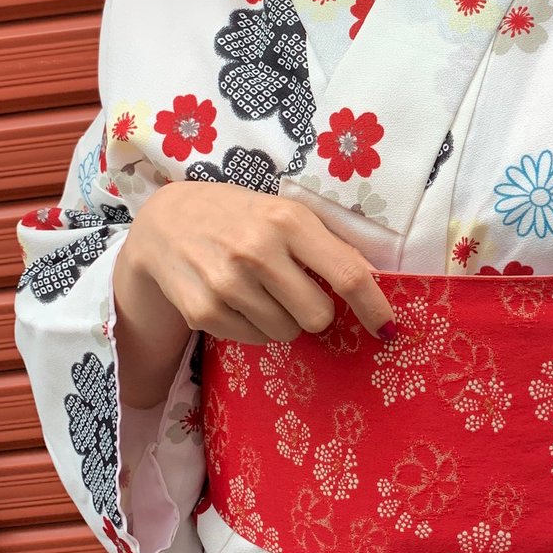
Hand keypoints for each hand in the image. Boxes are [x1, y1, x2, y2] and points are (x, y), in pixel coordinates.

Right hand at [125, 180, 395, 346]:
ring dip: (282, 319)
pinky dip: (252, 326)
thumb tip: (372, 285)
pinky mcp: (203, 310)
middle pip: (319, 317)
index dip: (374, 307)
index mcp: (288, 220)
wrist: (165, 223)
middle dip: (315, 311)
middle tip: (294, 290)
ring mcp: (228, 283)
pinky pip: (254, 340)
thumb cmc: (240, 217)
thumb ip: (324, 243)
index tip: (387, 328)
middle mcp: (258, 250)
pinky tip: (233, 298)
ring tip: (258, 289)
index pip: (347, 274)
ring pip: (286, 333)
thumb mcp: (283, 212)